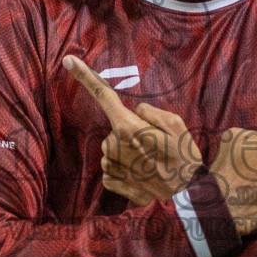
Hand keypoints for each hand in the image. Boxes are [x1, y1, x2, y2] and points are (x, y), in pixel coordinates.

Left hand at [64, 56, 200, 205]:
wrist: (187, 195)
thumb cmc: (184, 157)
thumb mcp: (177, 125)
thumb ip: (151, 112)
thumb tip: (135, 110)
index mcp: (129, 127)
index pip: (104, 97)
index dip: (86, 78)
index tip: (69, 60)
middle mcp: (114, 146)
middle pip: (115, 129)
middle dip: (131, 134)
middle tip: (154, 146)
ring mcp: (112, 166)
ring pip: (112, 149)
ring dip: (128, 153)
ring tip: (151, 162)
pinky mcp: (113, 183)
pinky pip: (112, 168)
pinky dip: (125, 170)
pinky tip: (142, 175)